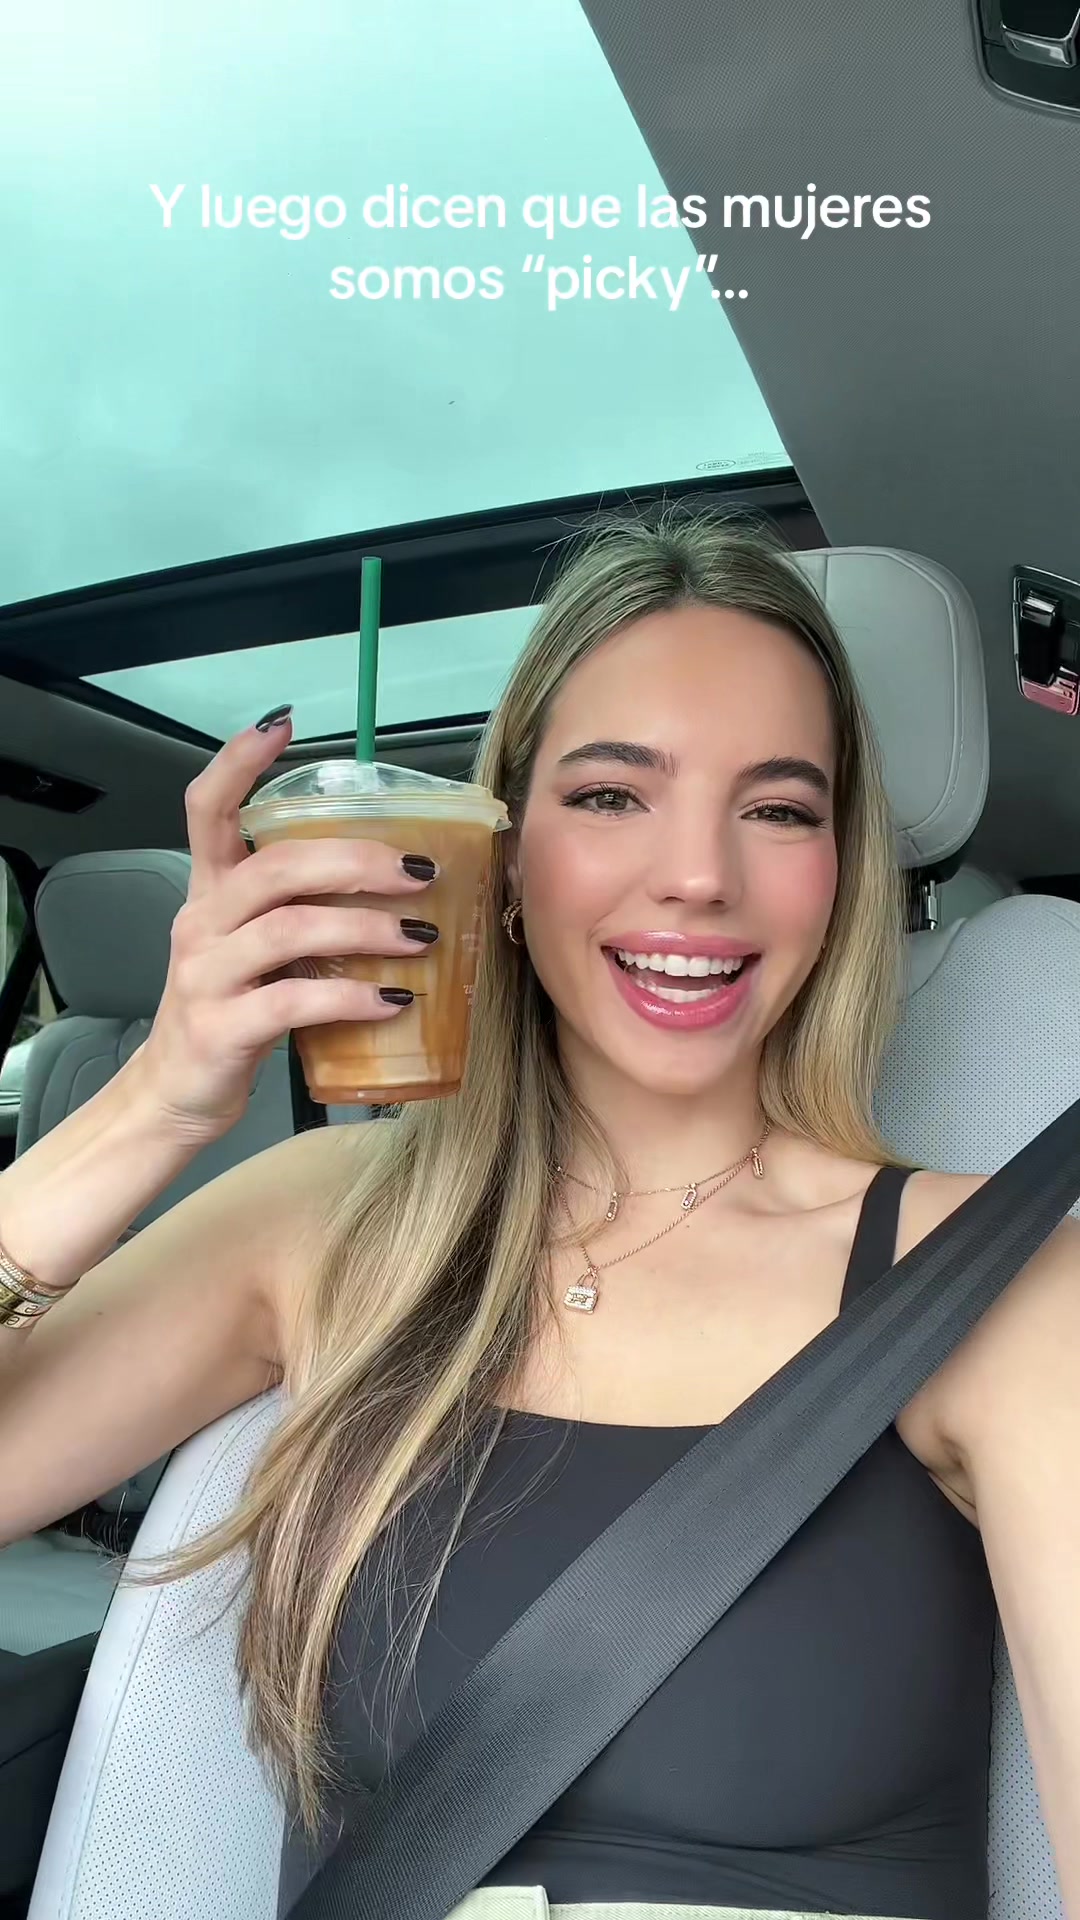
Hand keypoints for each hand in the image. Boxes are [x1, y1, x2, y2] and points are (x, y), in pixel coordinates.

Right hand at [136, 710, 438, 1143]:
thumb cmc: (232, 1014)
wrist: (175, 1096)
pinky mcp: (221, 1029)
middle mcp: (201, 924)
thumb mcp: (256, 951)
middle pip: (275, 866)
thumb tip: (396, 882)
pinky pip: (294, 1000)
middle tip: (420, 869)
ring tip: (422, 936)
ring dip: (365, 927)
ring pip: (290, 929)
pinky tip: (393, 999)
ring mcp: (205, 976)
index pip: (206, 810)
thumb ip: (301, 912)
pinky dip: (351, 996)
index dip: (237, 763)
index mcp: (210, 894)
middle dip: (356, 859)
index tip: (280, 723)